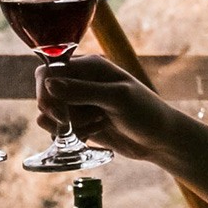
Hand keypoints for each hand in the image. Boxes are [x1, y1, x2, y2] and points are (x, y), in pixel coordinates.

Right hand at [36, 56, 182, 166]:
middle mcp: (81, 82)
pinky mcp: (80, 123)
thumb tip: (49, 84)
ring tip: (96, 125)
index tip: (57, 112)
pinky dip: (70, 136)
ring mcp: (80, 103)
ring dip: (68, 125)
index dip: (46, 91)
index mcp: (90, 66)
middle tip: (73, 125)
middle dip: (57, 112)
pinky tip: (93, 135)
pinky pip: (59, 129)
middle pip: (47, 93)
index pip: (50, 71)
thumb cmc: (146, 112)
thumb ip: (82, 92)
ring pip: (51, 114)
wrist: (161, 140)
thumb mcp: (116, 99)